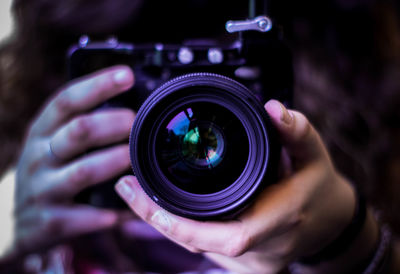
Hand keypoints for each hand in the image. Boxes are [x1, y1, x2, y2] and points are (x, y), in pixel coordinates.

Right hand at [13, 66, 134, 255]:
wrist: (7, 218)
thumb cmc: (45, 170)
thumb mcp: (51, 142)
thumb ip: (80, 124)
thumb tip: (129, 105)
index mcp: (43, 131)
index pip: (68, 100)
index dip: (98, 85)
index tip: (126, 75)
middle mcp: (41, 156)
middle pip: (77, 132)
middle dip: (110, 123)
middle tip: (134, 121)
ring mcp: (43, 189)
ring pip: (81, 172)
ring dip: (111, 162)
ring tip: (133, 157)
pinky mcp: (49, 221)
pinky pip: (80, 217)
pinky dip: (104, 215)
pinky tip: (126, 212)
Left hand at [115, 100, 356, 272]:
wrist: (331, 223)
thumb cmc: (320, 189)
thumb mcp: (314, 154)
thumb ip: (296, 130)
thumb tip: (272, 107)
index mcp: (277, 224)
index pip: (226, 237)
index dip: (182, 226)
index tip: (148, 202)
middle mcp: (260, 252)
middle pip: (198, 244)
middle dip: (156, 218)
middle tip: (127, 187)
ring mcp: (250, 264)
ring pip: (196, 248)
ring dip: (164, 223)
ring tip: (136, 194)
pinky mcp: (243, 263)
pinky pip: (203, 248)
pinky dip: (180, 228)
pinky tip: (161, 208)